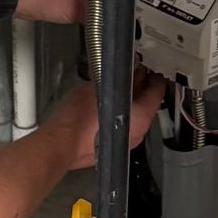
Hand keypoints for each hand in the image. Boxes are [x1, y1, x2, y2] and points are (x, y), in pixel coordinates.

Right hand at [48, 71, 166, 170]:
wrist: (60, 144)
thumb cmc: (78, 120)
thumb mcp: (96, 88)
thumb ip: (112, 77)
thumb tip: (119, 70)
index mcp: (140, 118)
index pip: (156, 93)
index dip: (154, 77)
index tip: (152, 70)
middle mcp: (137, 133)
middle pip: (146, 106)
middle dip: (141, 88)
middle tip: (135, 74)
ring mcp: (124, 143)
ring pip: (133, 117)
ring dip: (129, 102)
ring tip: (119, 87)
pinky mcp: (110, 148)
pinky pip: (121, 127)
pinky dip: (119, 115)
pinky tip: (108, 105)